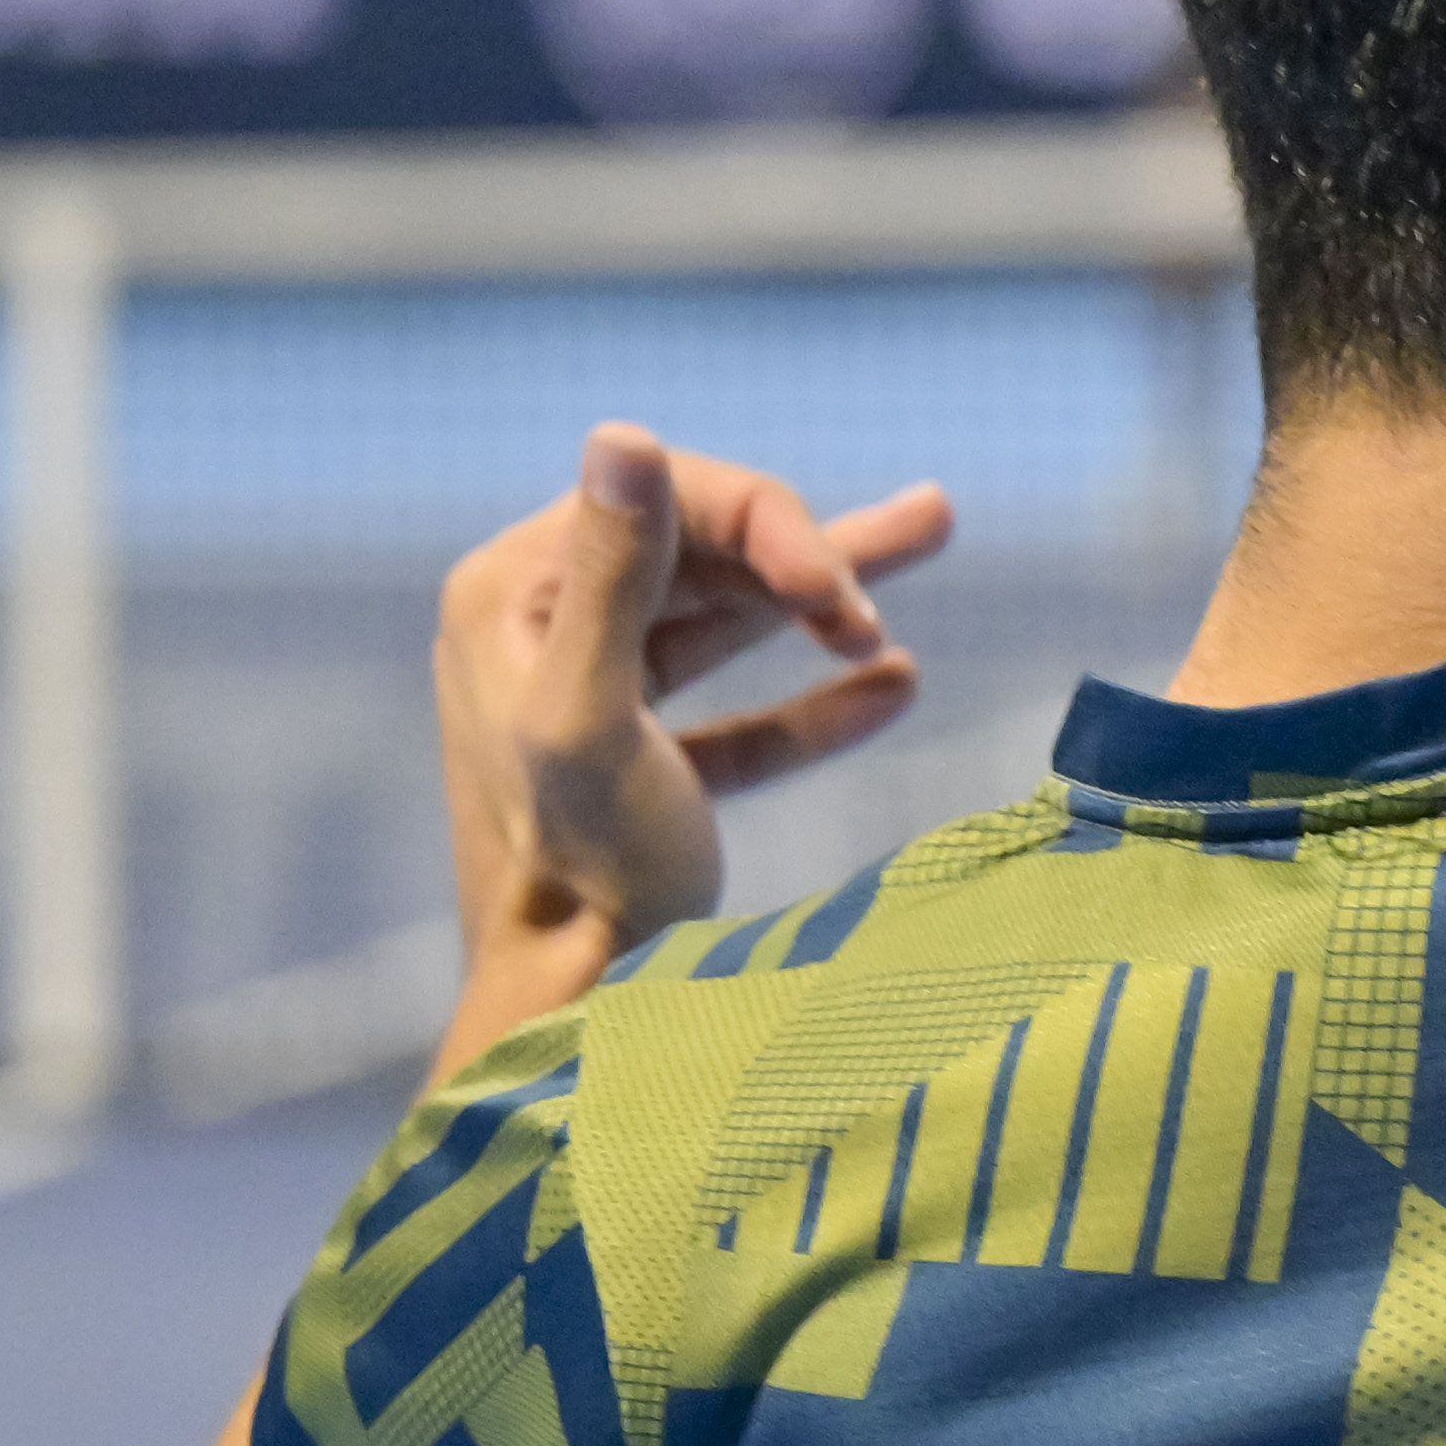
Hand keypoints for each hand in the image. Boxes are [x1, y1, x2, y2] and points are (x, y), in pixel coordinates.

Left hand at [432, 426, 951, 1049]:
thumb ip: (615, 574)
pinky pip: (744, 715)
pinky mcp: (645, 769)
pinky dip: (818, 703)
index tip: (842, 596)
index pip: (666, 504)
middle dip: (809, 559)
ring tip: (934, 526)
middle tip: (876, 605)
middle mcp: (544, 629)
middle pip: (705, 553)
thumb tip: (625, 428)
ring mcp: (595, 698)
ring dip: (829, 600)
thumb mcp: (593, 714)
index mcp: (511, 596)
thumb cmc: (577, 868)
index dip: (769, 527)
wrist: (571, 1017)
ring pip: (733, 621)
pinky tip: (896, 687)